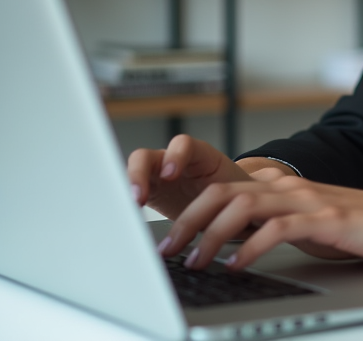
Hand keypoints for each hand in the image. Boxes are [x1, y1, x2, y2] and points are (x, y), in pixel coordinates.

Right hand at [128, 134, 260, 219]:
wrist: (231, 205)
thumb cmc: (235, 194)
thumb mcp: (235, 194)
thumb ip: (228, 197)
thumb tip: (230, 212)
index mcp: (199, 156)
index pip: (182, 144)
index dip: (174, 155)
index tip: (171, 174)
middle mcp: (173, 162)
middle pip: (146, 157)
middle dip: (138, 173)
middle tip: (140, 195)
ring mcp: (157, 176)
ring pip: (133, 174)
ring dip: (128, 189)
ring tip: (130, 209)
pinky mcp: (150, 193)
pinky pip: (132, 193)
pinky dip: (127, 203)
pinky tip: (129, 218)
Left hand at [155, 171, 362, 271]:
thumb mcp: (309, 227)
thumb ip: (276, 228)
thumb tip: (232, 248)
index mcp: (283, 188)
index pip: (222, 189)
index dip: (189, 211)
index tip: (167, 238)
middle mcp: (290, 187)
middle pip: (222, 192)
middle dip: (188, 221)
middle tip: (166, 250)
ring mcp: (308, 200)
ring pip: (244, 206)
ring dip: (212, 235)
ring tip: (195, 260)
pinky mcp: (327, 219)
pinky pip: (278, 228)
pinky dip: (251, 246)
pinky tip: (238, 265)